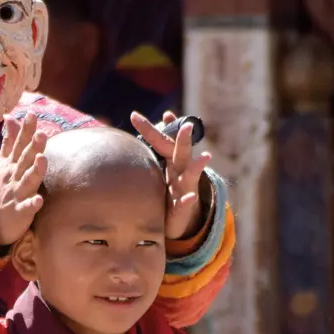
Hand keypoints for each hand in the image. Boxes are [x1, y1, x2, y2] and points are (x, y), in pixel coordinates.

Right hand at [0, 113, 47, 245]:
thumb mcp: (1, 162)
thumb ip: (9, 140)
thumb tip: (11, 116)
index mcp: (11, 164)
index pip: (19, 144)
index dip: (26, 130)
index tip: (32, 115)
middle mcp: (14, 176)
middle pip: (25, 159)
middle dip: (33, 146)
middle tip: (42, 133)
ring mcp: (16, 194)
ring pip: (27, 181)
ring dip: (35, 170)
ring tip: (43, 159)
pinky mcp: (19, 212)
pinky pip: (26, 208)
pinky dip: (32, 204)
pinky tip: (39, 200)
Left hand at [131, 110, 211, 238]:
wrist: (178, 219)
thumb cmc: (165, 191)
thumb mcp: (157, 171)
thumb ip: (146, 156)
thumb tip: (127, 136)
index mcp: (170, 162)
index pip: (159, 142)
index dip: (148, 129)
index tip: (134, 115)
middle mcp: (179, 172)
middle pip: (181, 152)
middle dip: (184, 139)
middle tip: (188, 125)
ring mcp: (184, 188)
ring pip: (191, 175)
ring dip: (197, 166)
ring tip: (206, 156)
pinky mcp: (183, 206)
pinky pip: (186, 203)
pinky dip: (188, 199)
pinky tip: (190, 197)